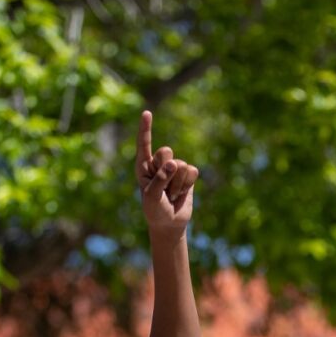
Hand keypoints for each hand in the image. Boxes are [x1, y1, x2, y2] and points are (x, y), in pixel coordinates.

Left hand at [135, 110, 198, 241]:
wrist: (169, 223)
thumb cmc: (154, 210)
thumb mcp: (152, 196)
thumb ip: (160, 178)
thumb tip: (175, 162)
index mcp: (143, 165)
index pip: (144, 143)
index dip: (146, 128)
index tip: (146, 113)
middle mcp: (158, 163)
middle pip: (166, 152)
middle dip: (166, 170)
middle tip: (164, 188)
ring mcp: (174, 168)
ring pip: (180, 165)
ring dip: (177, 184)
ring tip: (171, 195)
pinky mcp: (188, 174)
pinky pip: (192, 172)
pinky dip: (187, 185)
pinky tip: (181, 193)